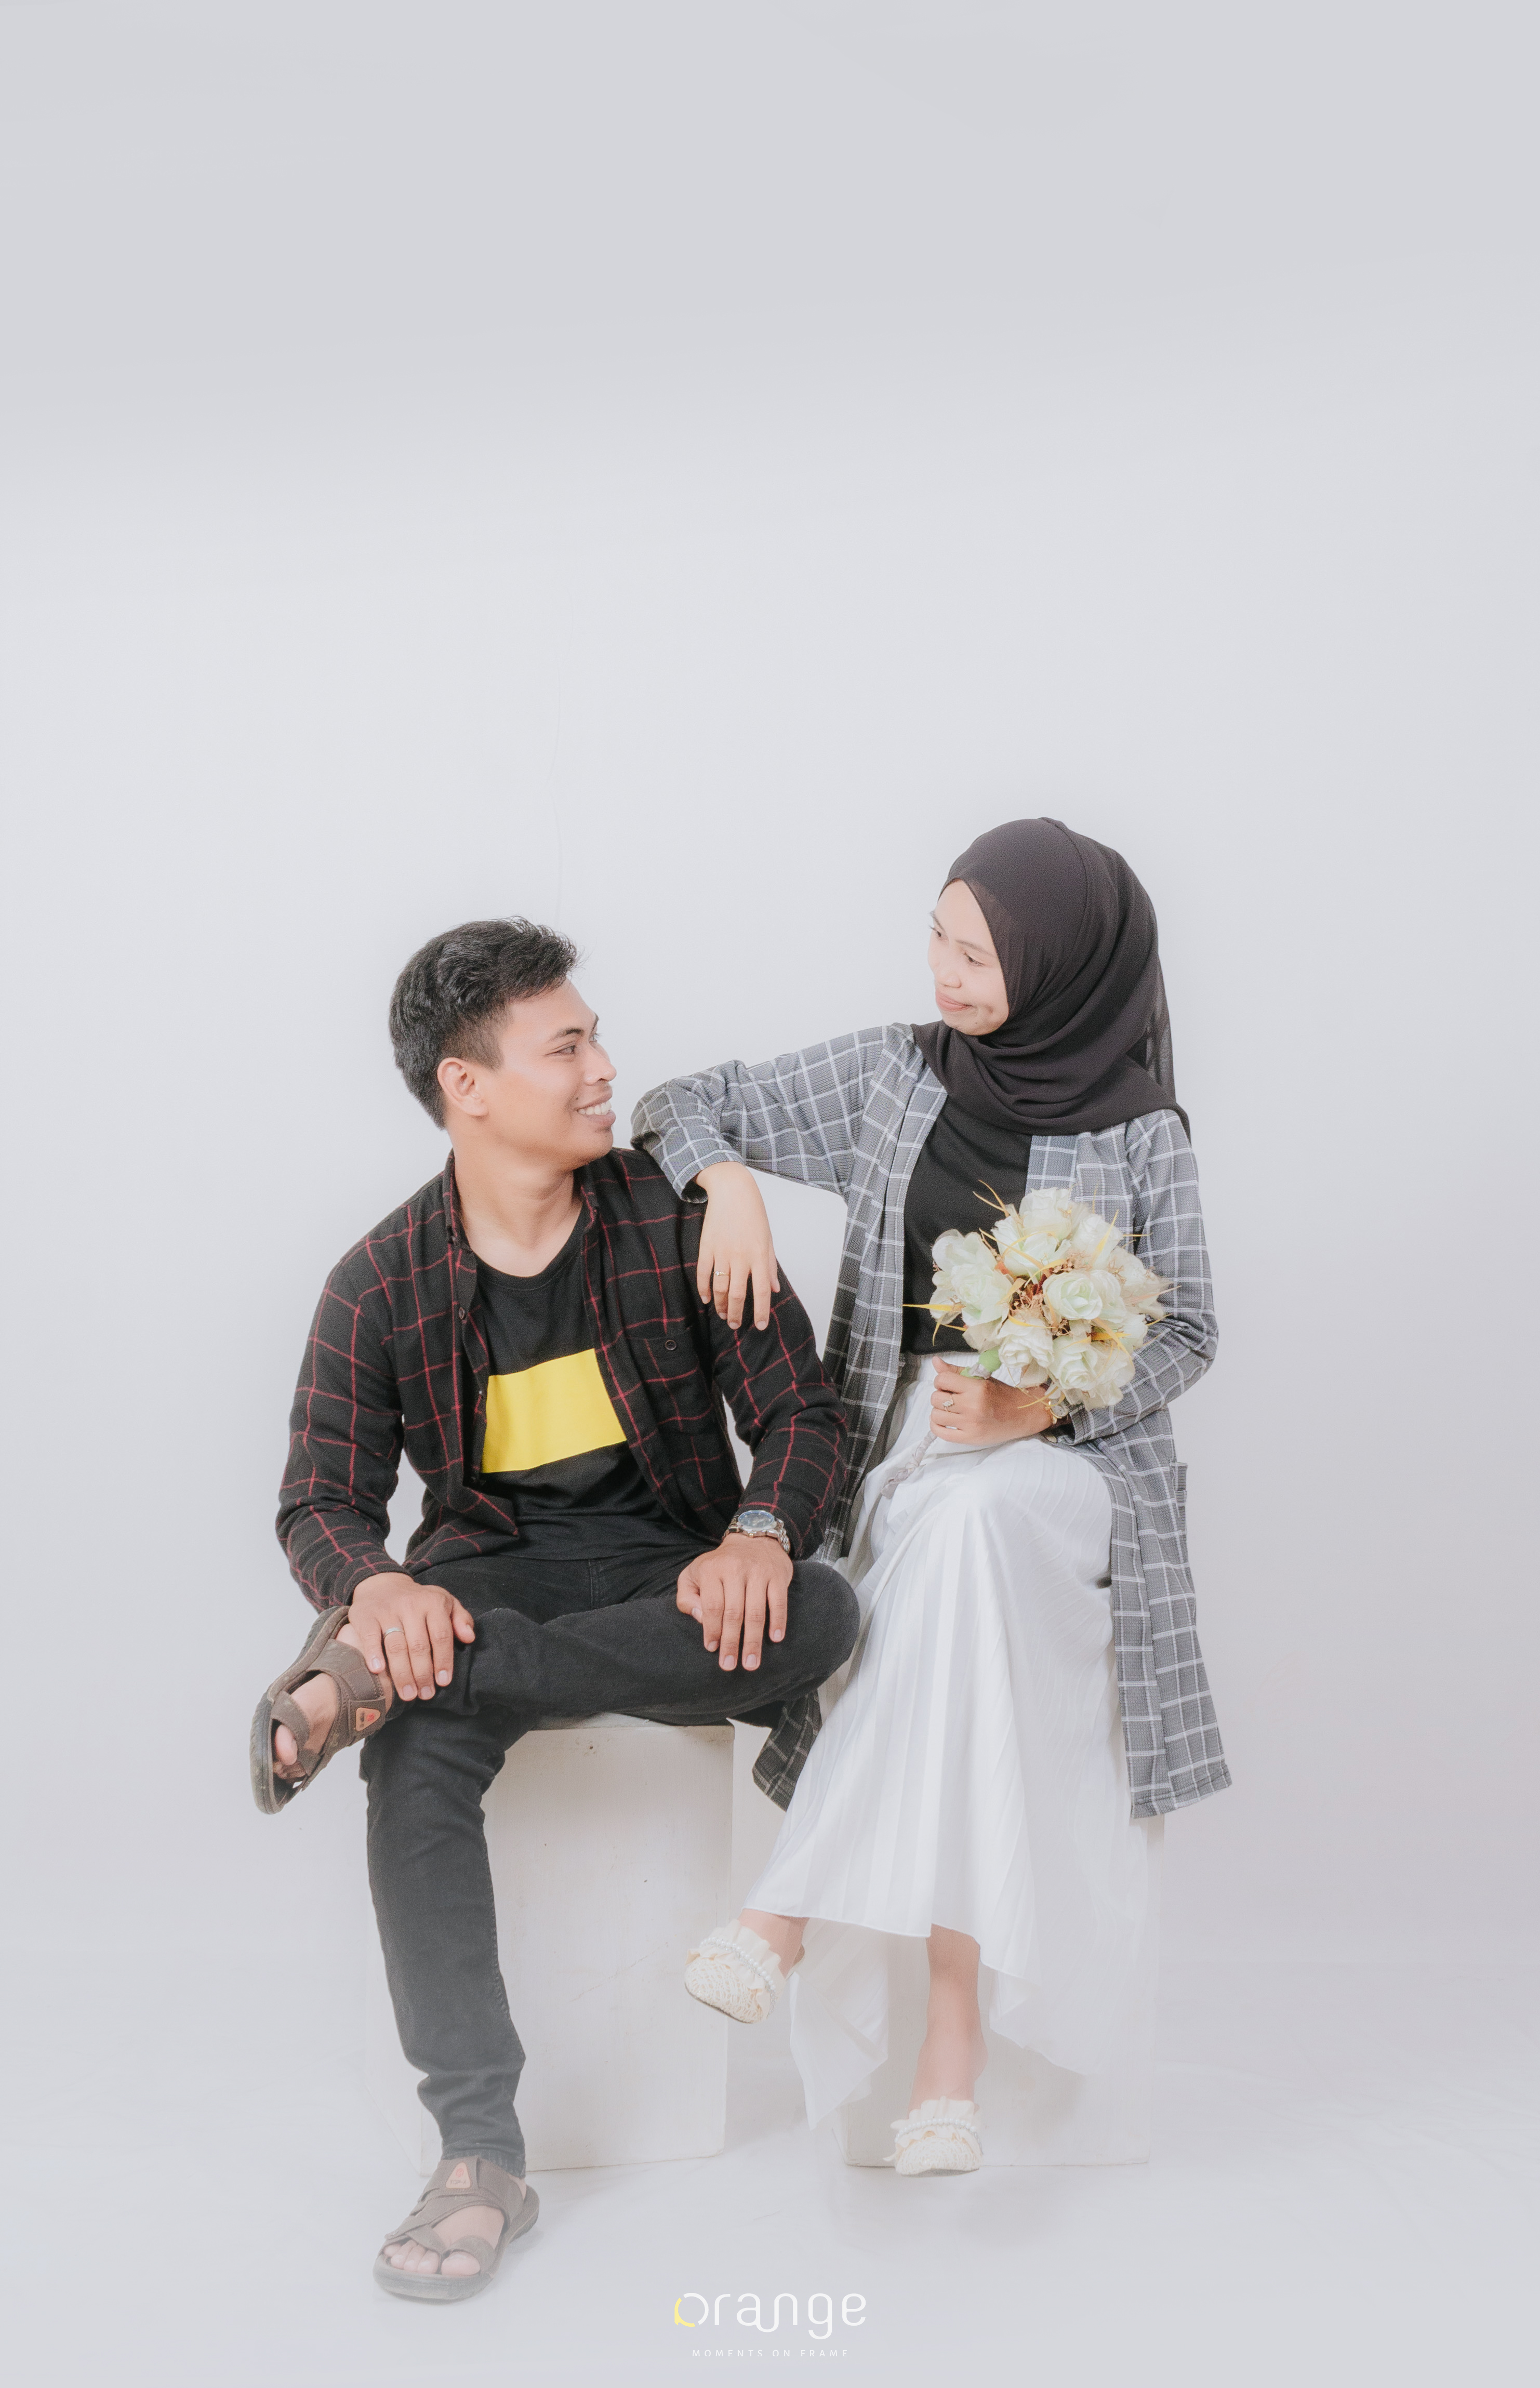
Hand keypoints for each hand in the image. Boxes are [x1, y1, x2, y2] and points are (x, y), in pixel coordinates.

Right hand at [348, 1573, 476, 1700]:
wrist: (382, 1585)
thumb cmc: (419, 1601)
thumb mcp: (445, 1602)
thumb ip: (461, 1619)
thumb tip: (469, 1638)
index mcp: (433, 1603)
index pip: (441, 1635)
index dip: (443, 1660)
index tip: (443, 1682)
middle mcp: (411, 1605)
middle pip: (419, 1645)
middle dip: (423, 1674)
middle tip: (425, 1694)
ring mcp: (387, 1610)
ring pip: (396, 1646)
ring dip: (402, 1674)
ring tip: (408, 1694)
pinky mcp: (366, 1616)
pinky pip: (370, 1637)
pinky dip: (374, 1654)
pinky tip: (378, 1671)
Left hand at [676, 1532, 792, 1671]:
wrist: (754, 1538)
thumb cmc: (720, 1564)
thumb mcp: (694, 1573)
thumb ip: (687, 1596)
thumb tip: (698, 1618)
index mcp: (712, 1570)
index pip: (712, 1605)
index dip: (711, 1629)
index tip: (711, 1649)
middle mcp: (735, 1569)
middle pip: (733, 1613)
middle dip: (731, 1642)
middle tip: (729, 1665)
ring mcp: (758, 1572)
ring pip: (756, 1611)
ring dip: (753, 1640)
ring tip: (751, 1663)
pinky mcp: (777, 1575)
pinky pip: (779, 1602)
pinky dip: (778, 1621)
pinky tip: (775, 1639)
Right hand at [696, 1161, 780, 1329]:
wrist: (732, 1191)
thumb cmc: (754, 1214)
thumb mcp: (768, 1239)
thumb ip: (770, 1266)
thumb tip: (774, 1289)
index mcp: (759, 1256)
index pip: (760, 1292)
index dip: (760, 1312)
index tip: (759, 1326)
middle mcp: (741, 1257)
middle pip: (736, 1295)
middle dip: (736, 1314)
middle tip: (734, 1325)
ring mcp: (722, 1253)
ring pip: (719, 1288)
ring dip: (720, 1306)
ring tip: (722, 1315)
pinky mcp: (706, 1247)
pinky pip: (704, 1274)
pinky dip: (704, 1289)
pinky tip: (706, 1299)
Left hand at [929, 1357, 1053, 1447]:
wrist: (1023, 1414)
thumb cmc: (1002, 1395)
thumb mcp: (981, 1379)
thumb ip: (956, 1371)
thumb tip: (935, 1362)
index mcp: (976, 1388)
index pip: (942, 1380)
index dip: (941, 1380)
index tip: (948, 1384)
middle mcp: (972, 1406)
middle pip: (936, 1398)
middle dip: (940, 1395)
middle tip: (951, 1397)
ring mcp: (970, 1424)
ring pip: (936, 1415)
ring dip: (939, 1411)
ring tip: (950, 1409)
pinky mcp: (970, 1439)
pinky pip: (941, 1433)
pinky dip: (937, 1426)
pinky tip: (946, 1421)